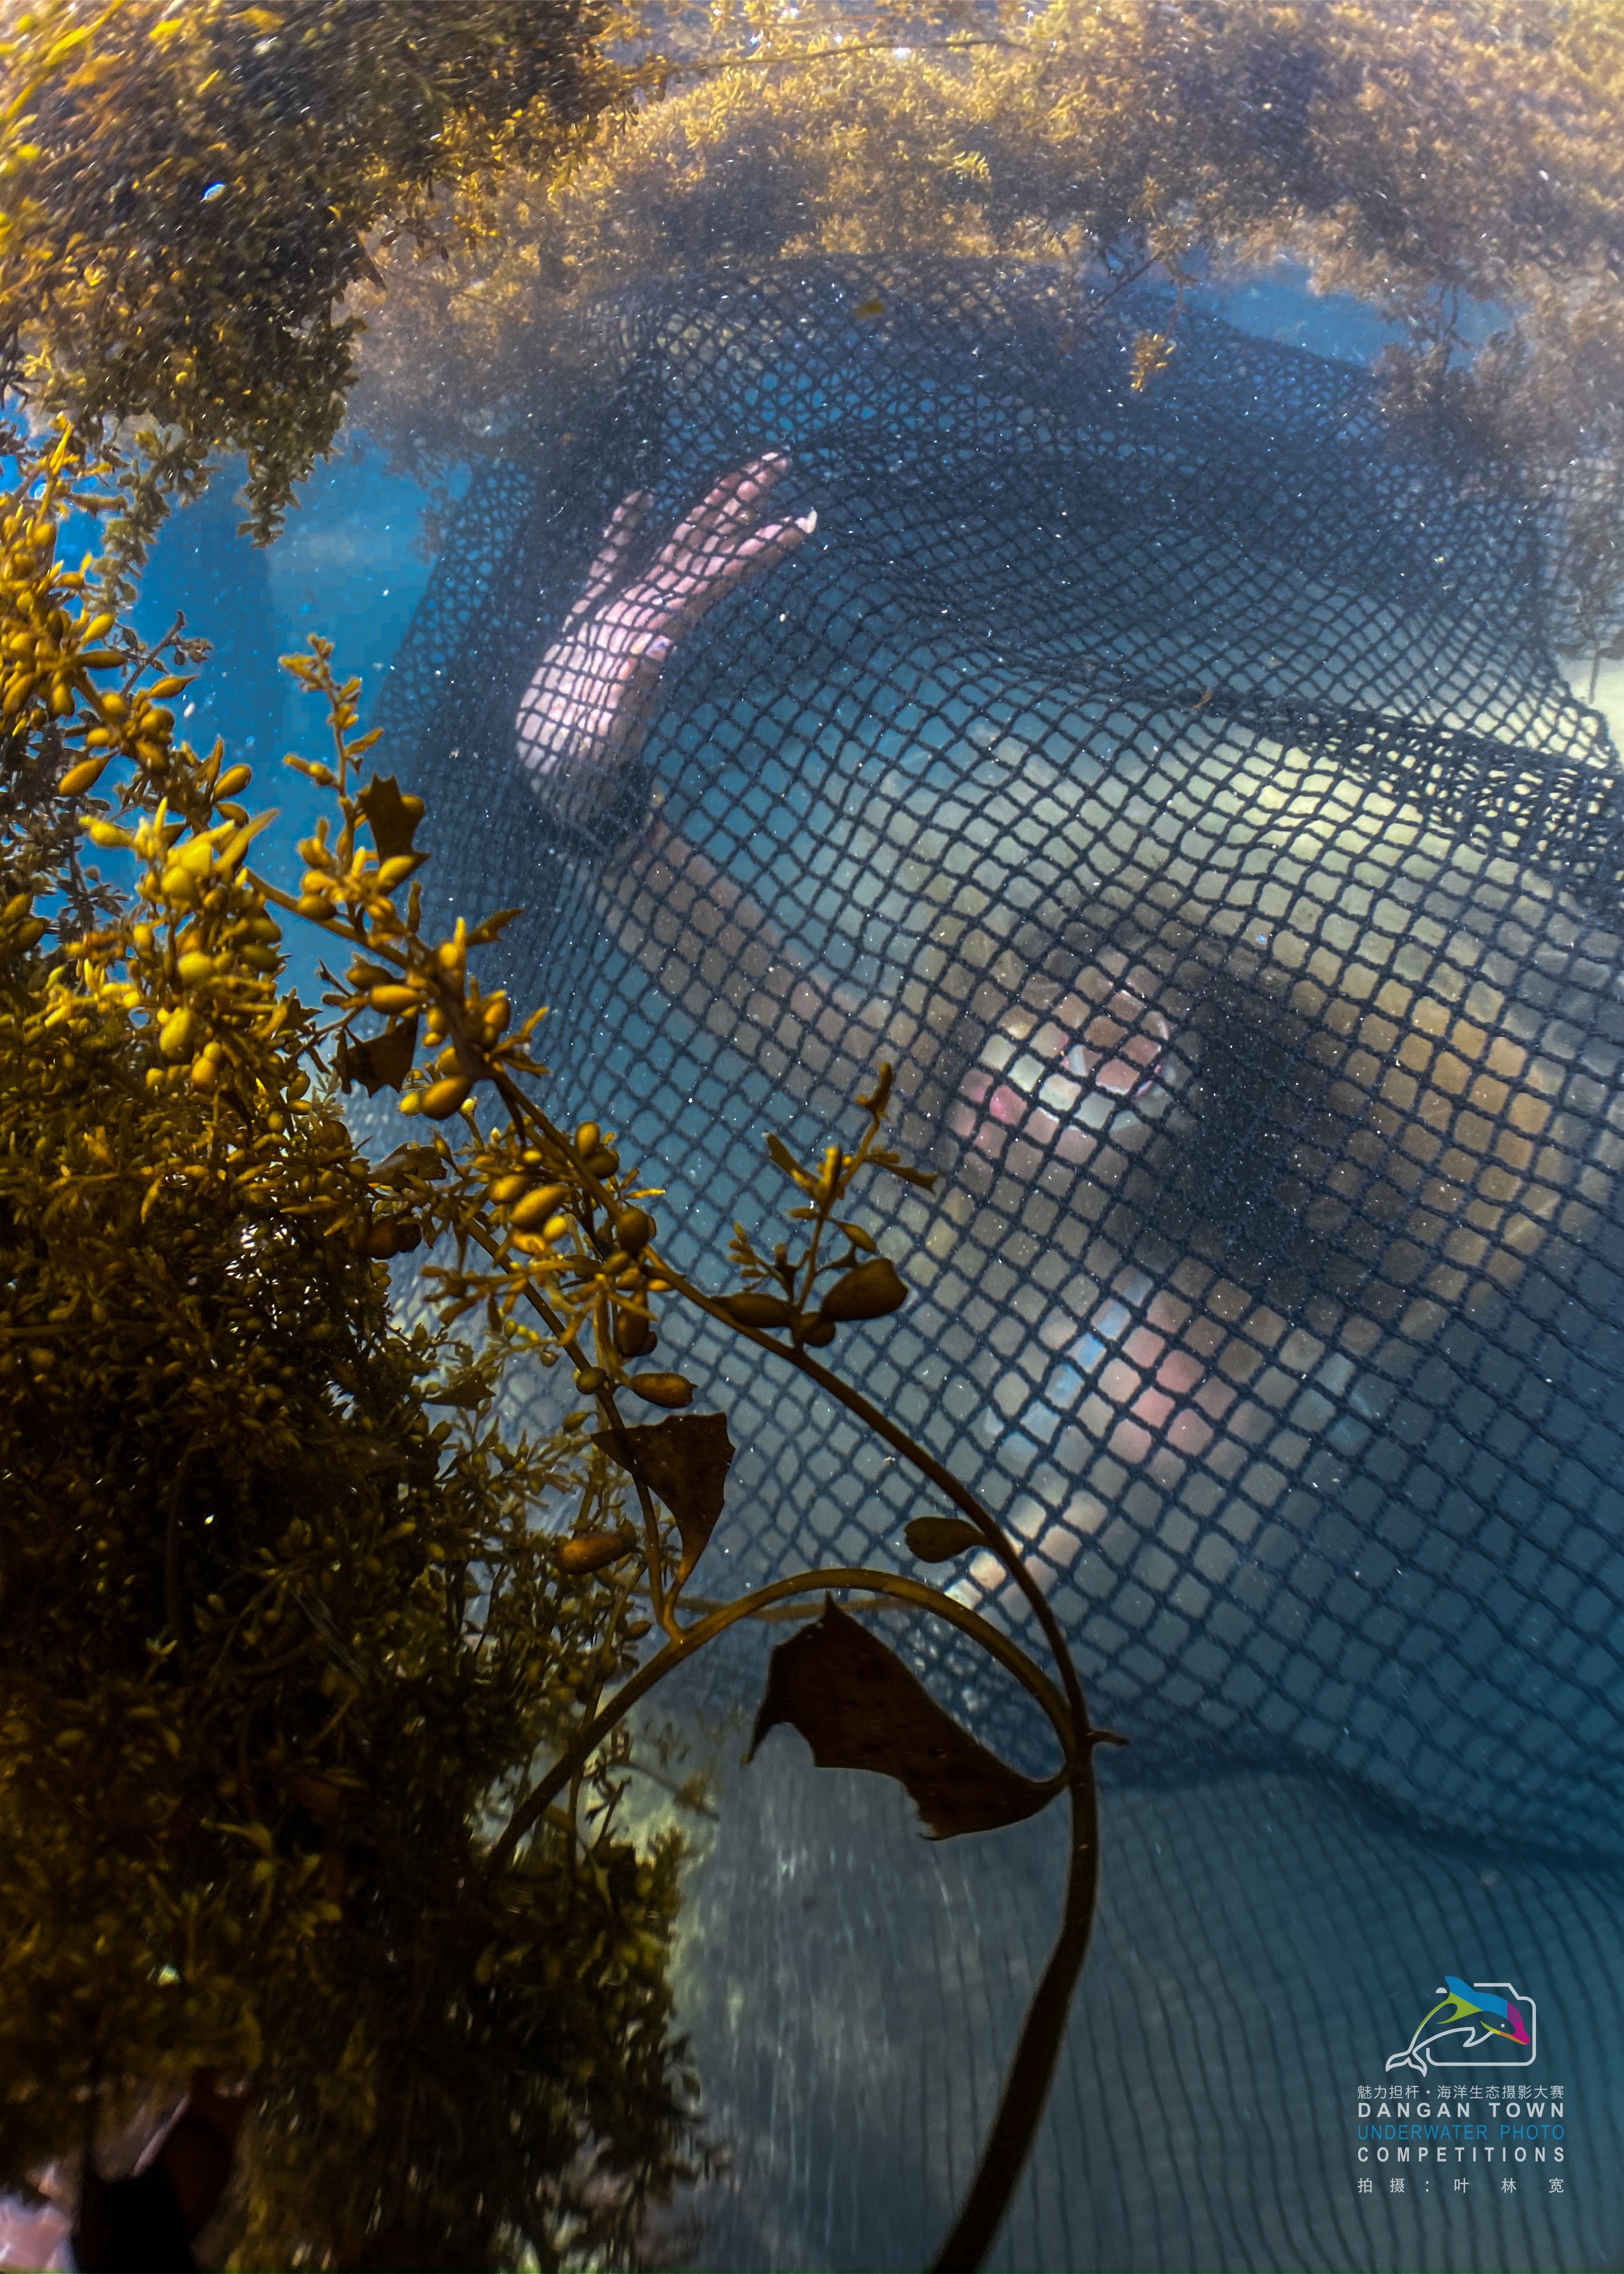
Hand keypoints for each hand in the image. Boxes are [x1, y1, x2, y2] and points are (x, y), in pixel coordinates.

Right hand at [516, 453, 814, 830]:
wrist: (554, 785)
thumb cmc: (579, 768)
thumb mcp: (601, 734)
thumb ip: (628, 693)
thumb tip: (659, 643)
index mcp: (656, 633)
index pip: (717, 578)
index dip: (758, 548)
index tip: (806, 520)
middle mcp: (647, 615)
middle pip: (704, 546)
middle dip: (742, 502)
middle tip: (781, 457)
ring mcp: (620, 617)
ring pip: (670, 548)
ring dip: (703, 509)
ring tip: (737, 471)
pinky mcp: (586, 623)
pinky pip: (608, 566)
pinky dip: (622, 531)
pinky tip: (638, 497)